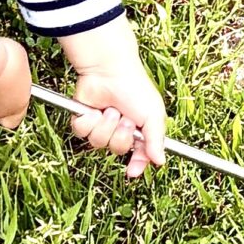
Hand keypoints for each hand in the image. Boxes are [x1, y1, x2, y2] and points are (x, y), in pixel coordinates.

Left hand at [62, 17, 168, 178]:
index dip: (136, 164)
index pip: (139, 155)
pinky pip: (83, 133)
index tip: (133, 172)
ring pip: (97, 143)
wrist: (110, 71)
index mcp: (139, 130)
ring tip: (110, 110)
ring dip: (105, 125)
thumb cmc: (135, 88)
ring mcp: (101, 126)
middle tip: (125, 119)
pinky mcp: (83, 120)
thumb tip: (160, 162)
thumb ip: (156, 140)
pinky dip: (89, 121)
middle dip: (120, 135)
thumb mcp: (153, 114)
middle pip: (116, 149)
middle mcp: (119, 130)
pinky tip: (95, 109)